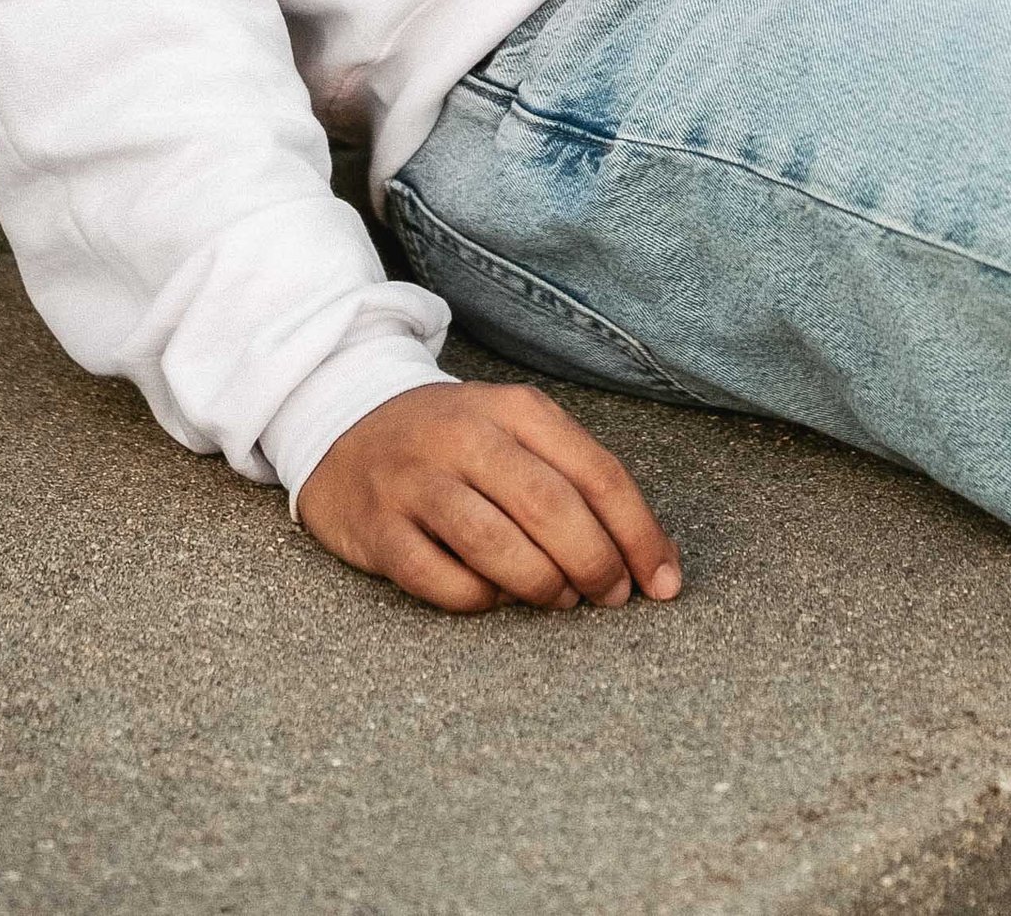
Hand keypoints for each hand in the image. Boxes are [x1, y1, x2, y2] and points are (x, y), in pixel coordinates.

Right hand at [299, 378, 682, 614]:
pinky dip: (478, 599)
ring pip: (494, 544)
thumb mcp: (519, 435)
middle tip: (611, 598)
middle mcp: (467, 437)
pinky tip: (494, 597)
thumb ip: (580, 483)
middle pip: (550, 507)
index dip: (638, 534)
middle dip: (595, 564)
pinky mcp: (378, 527)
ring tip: (559, 601)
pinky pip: (438, 579)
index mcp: (517, 409)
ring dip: (541, 584)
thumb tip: (657, 560)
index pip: (597, 473)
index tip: (663, 583)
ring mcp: (417, 481)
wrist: (347, 421)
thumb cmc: (458, 443)